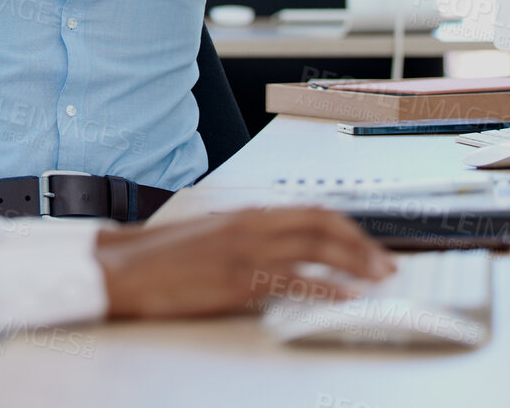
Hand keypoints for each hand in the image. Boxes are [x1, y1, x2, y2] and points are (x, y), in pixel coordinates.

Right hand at [94, 206, 393, 319]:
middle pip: (323, 226)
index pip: (311, 211)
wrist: (124, 267)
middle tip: (385, 264)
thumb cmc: (160, 256)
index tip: (368, 244)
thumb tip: (279, 250)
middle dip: (361, 244)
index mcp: (247, 214)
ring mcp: (246, 252)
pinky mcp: (237, 280)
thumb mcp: (210, 236)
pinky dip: (325, 289)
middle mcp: (252, 226)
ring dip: (354, 264)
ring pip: (316, 249)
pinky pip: (293, 282)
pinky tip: (344, 297)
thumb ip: (246, 237)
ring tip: (377, 280)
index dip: (348, 227)